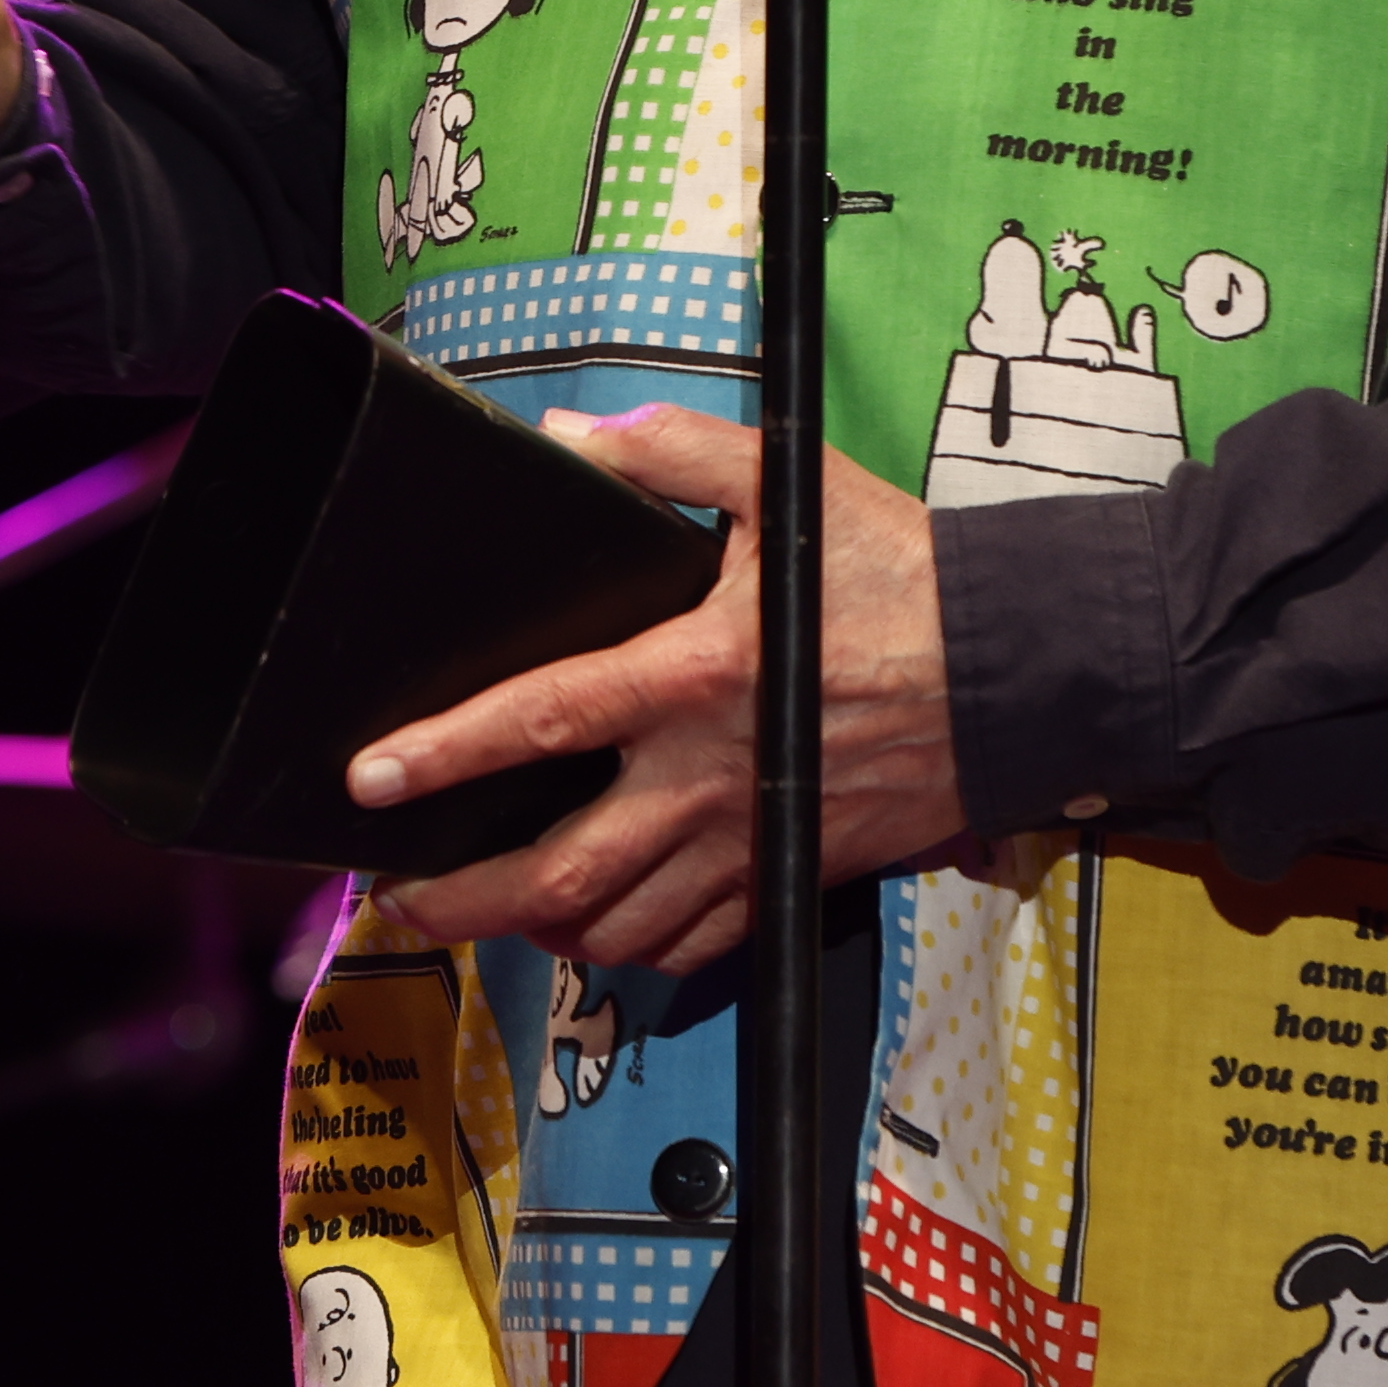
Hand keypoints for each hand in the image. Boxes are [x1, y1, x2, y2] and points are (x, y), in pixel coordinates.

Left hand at [353, 408, 963, 974]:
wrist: (1017, 671)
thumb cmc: (904, 577)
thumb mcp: (787, 484)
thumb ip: (674, 450)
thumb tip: (575, 435)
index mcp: (695, 675)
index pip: (542, 719)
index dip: (445, 753)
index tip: (370, 777)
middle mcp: (712, 777)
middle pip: (561, 873)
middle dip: (464, 900)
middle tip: (400, 895)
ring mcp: (752, 842)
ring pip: (619, 929)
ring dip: (536, 933)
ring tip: (482, 914)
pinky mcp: (790, 878)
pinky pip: (693, 946)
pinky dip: (630, 951)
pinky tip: (595, 931)